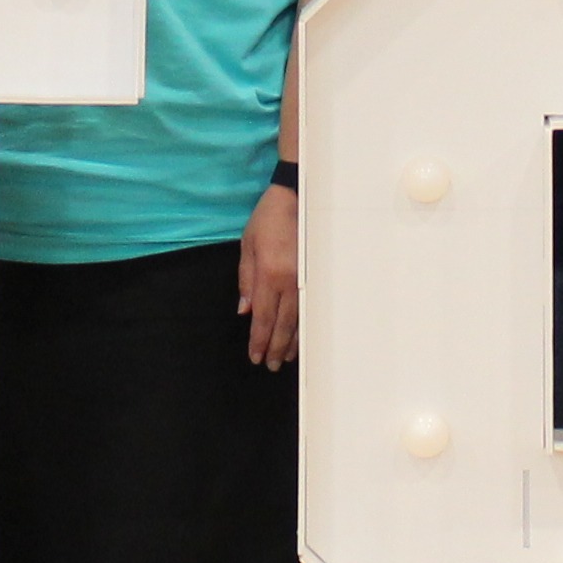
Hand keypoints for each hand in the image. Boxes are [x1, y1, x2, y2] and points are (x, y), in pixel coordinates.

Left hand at [239, 182, 303, 368]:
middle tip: (269, 365)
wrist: (298, 197)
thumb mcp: (248, 245)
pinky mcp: (316, 275)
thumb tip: (245, 311)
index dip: (259, 339)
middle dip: (275, 347)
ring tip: (284, 358)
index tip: (255, 356)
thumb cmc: (268, 218)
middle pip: (283, 324)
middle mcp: (290, 281)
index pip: (263, 316)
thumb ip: (246, 279)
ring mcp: (307, 279)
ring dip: (292, 341)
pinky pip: (310, 307)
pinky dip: (305, 325)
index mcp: (269, 273)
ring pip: (300, 319)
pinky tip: (302, 335)